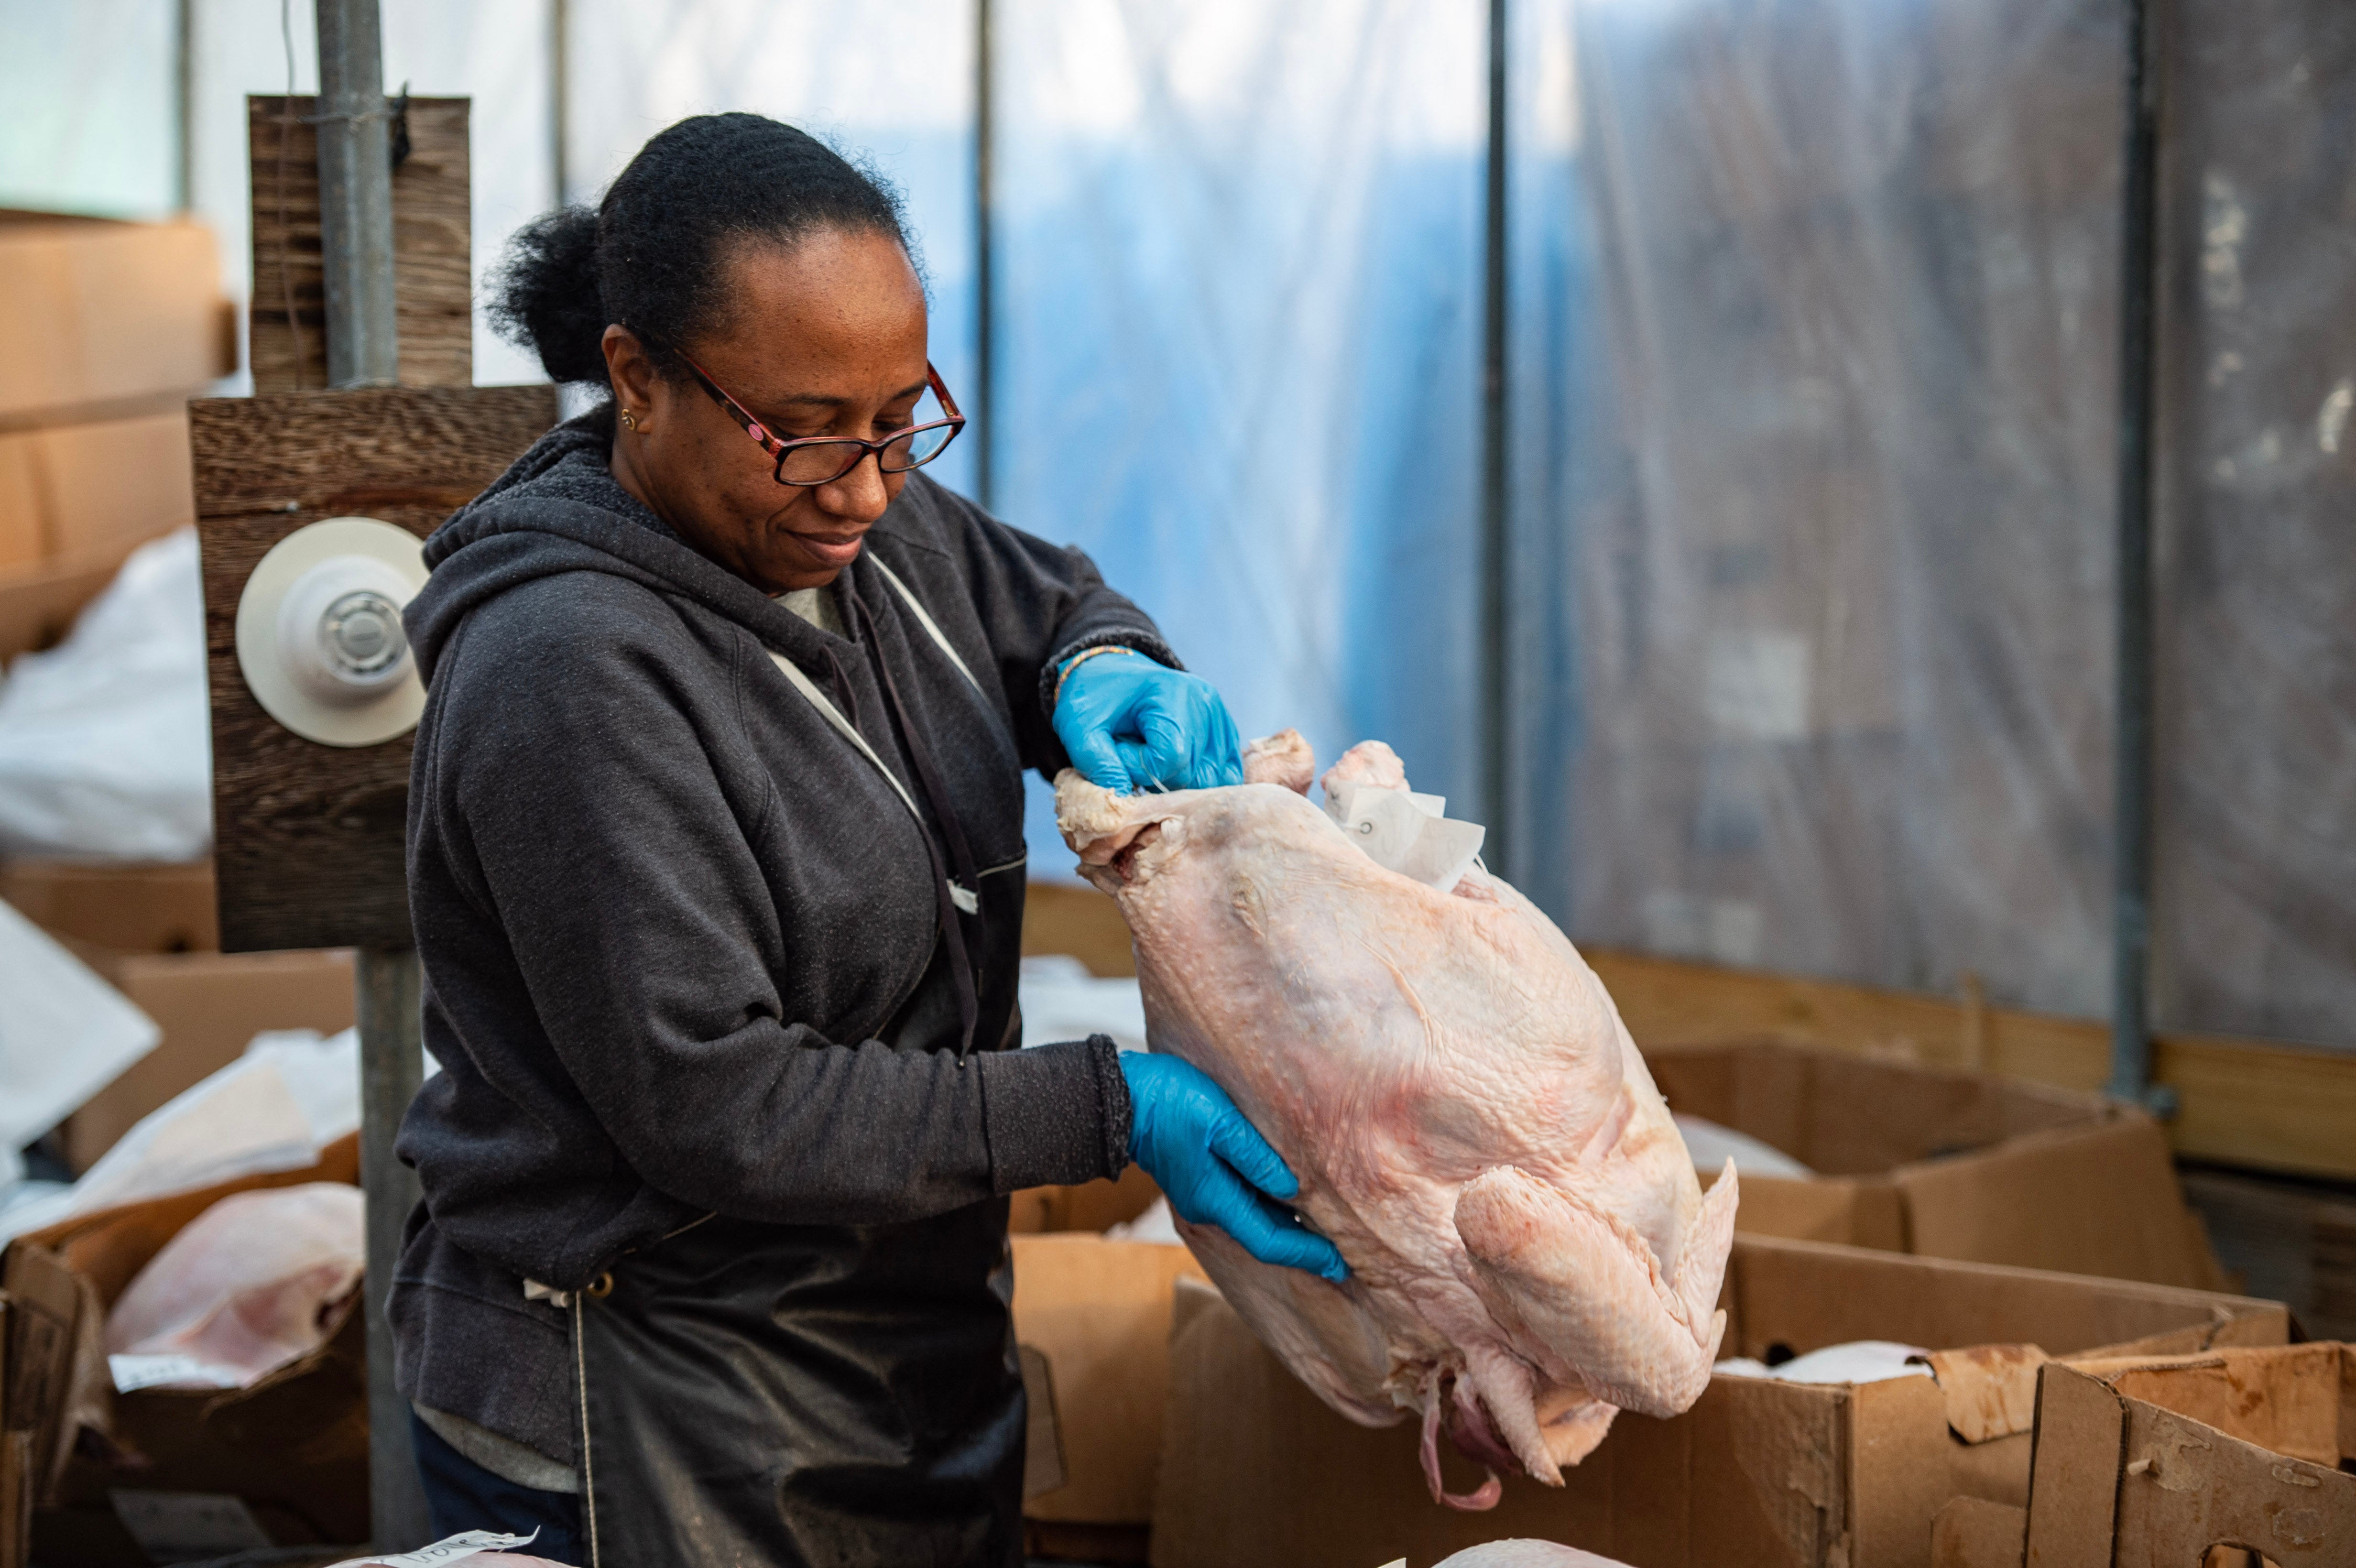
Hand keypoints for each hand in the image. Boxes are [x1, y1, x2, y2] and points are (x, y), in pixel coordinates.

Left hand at [1053, 649, 1243, 793]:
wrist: (1108, 674)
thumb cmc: (1093, 700)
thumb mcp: (1080, 730)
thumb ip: (1099, 764)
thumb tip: (1125, 801)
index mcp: (1172, 693)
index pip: (1171, 758)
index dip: (1140, 769)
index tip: (1117, 753)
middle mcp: (1205, 702)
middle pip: (1193, 773)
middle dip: (1157, 777)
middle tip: (1129, 755)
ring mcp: (1219, 716)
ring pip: (1210, 779)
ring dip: (1176, 781)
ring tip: (1149, 756)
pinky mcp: (1224, 731)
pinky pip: (1224, 773)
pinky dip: (1197, 780)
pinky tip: (1171, 767)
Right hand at [1119, 1051, 1347, 1281]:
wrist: (1121, 1099)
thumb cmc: (1171, 1102)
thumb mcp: (1220, 1121)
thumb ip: (1256, 1156)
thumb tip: (1293, 1187)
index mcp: (1216, 1199)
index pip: (1270, 1241)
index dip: (1307, 1255)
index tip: (1340, 1266)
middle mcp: (1211, 1207)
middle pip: (1265, 1239)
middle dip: (1304, 1249)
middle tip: (1345, 1258)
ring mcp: (1204, 1196)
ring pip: (1255, 1224)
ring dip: (1289, 1230)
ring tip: (1328, 1233)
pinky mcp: (1202, 1182)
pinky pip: (1245, 1206)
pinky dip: (1272, 1210)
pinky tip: (1293, 1201)